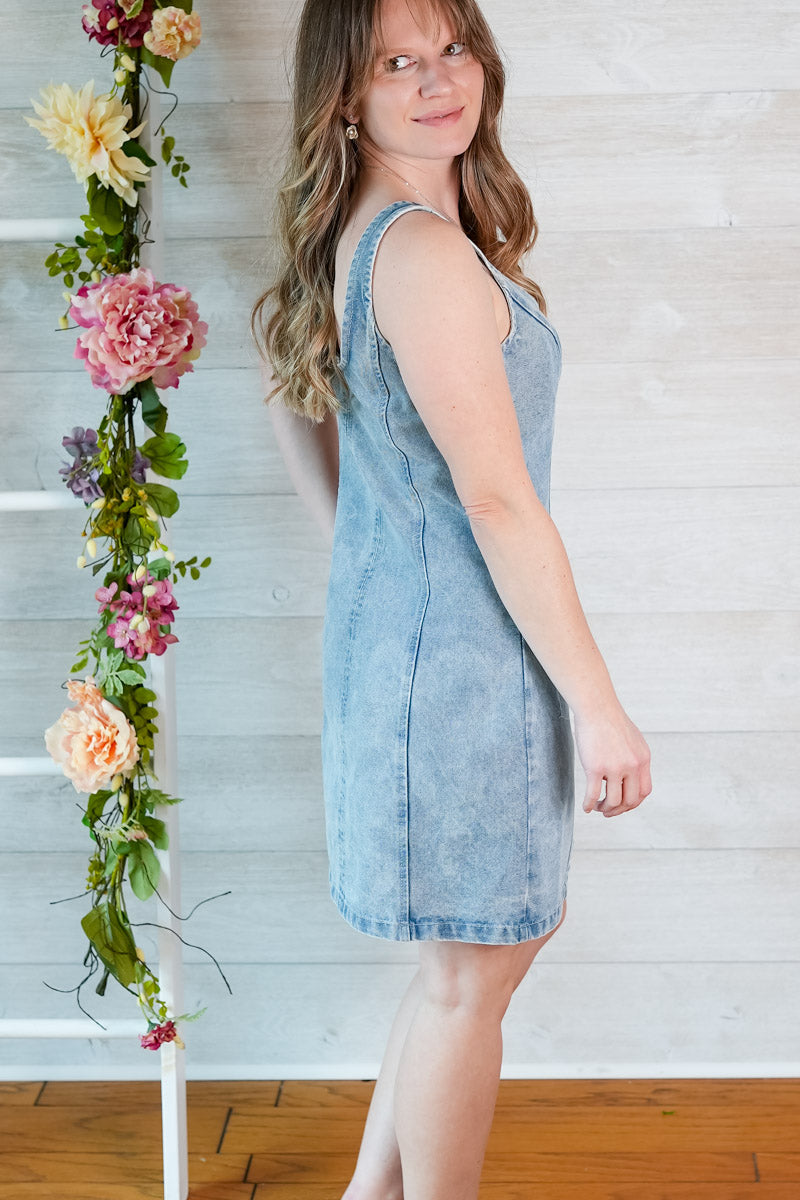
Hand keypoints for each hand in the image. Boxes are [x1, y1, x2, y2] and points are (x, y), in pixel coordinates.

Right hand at [572, 702, 651, 817]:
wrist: (596, 707)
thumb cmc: (609, 720)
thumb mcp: (632, 740)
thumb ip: (633, 758)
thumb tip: (627, 776)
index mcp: (643, 759)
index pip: (644, 791)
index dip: (634, 802)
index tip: (623, 804)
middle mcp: (632, 765)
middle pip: (631, 800)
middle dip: (619, 810)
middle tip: (608, 811)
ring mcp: (614, 767)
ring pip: (613, 801)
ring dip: (605, 809)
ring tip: (597, 807)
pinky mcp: (595, 767)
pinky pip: (593, 794)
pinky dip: (589, 805)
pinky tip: (585, 807)